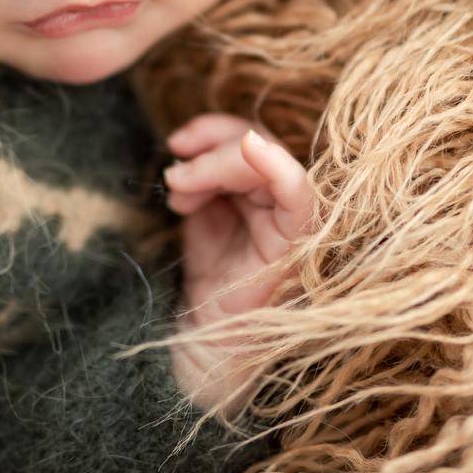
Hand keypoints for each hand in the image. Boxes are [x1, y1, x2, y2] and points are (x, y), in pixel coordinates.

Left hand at [161, 114, 316, 413]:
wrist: (206, 340)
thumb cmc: (209, 281)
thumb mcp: (202, 216)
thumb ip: (205, 180)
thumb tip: (186, 150)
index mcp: (267, 195)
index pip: (252, 142)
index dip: (214, 132)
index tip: (177, 143)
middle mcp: (286, 204)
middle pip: (259, 145)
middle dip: (210, 149)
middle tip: (173, 175)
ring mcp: (295, 222)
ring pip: (269, 160)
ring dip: (215, 163)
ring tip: (178, 189)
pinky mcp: (295, 244)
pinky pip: (298, 195)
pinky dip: (276, 164)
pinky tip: (249, 150)